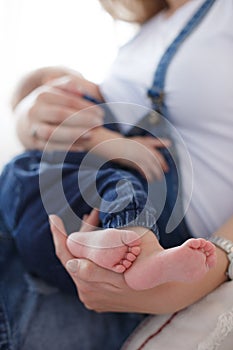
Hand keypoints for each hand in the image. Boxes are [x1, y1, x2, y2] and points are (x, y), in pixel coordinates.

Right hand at [14, 68, 103, 150]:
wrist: (25, 120)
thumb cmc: (48, 103)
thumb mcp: (55, 90)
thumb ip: (69, 85)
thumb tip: (81, 90)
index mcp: (42, 95)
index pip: (68, 100)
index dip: (86, 107)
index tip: (101, 112)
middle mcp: (35, 111)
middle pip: (61, 115)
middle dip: (83, 119)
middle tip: (99, 123)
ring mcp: (33, 128)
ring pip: (52, 132)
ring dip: (73, 134)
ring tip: (91, 135)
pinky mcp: (33, 143)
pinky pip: (50, 147)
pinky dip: (67, 148)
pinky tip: (82, 147)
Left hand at [50, 211, 227, 314]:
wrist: (165, 292)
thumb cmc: (150, 261)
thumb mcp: (130, 247)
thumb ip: (96, 258)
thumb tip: (70, 263)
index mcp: (93, 279)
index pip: (66, 253)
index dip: (58, 234)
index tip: (53, 217)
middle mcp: (88, 291)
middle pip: (74, 255)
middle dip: (82, 232)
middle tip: (92, 215)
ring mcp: (93, 297)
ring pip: (81, 263)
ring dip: (87, 245)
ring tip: (98, 223)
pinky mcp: (98, 299)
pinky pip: (87, 273)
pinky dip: (91, 257)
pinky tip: (100, 244)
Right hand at [116, 136, 170, 180]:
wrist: (116, 145)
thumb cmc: (131, 143)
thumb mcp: (144, 140)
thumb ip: (157, 142)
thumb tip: (170, 143)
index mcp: (148, 146)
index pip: (158, 157)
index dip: (163, 164)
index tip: (166, 170)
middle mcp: (144, 152)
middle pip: (155, 163)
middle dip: (159, 171)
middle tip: (161, 176)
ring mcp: (139, 157)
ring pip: (149, 168)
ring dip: (153, 175)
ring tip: (154, 180)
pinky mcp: (133, 162)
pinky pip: (142, 170)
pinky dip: (145, 175)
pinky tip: (147, 178)